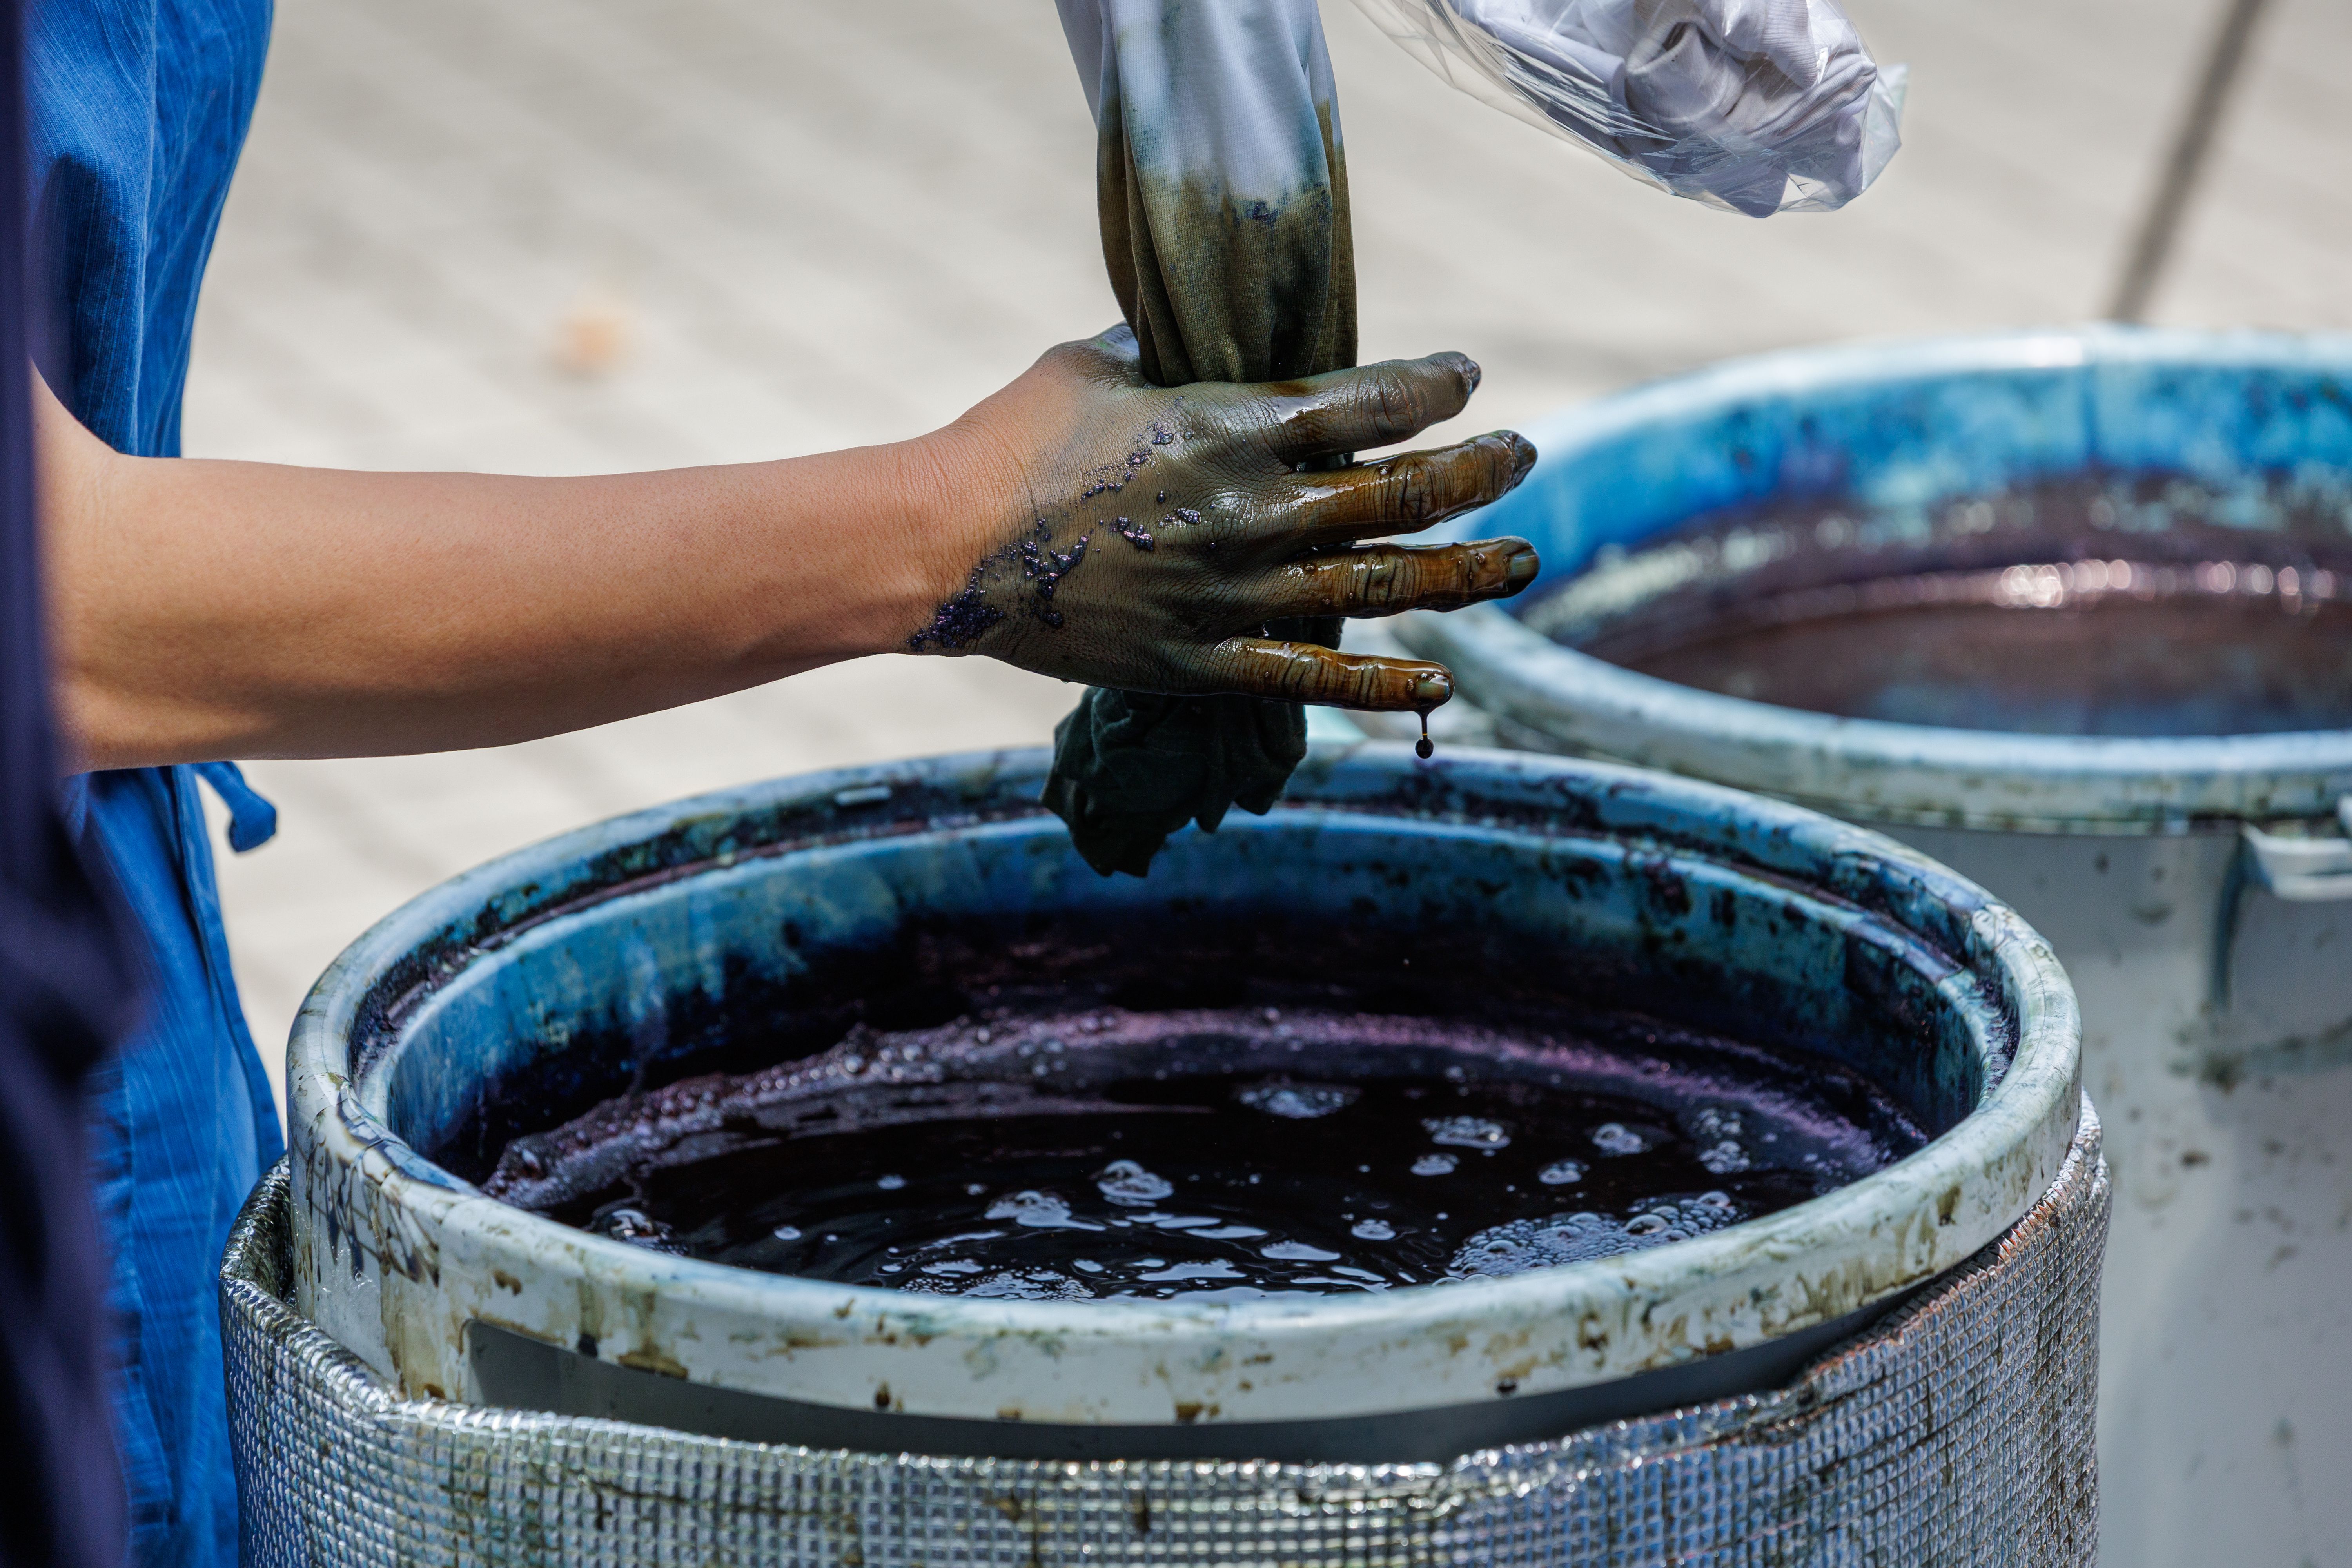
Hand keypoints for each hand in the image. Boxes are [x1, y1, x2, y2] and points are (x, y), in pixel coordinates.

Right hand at [909, 326, 1537, 711]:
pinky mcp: (1207, 660)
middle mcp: (1254, 511)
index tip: (1464, 381)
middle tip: (1521, 458)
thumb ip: (1171, 354)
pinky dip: (1385, 684)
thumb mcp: (1098, 365)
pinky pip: (1316, 677)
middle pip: (1401, 494)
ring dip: (1464, 573)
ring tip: (1523, 559)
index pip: (1370, 403)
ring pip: (1383, 585)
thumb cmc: (1013, 439)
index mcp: (1232, 427)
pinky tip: (1444, 681)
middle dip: (1477, 473)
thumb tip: (1199, 333)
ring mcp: (1236, 593)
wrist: (947, 545)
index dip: (1434, 389)